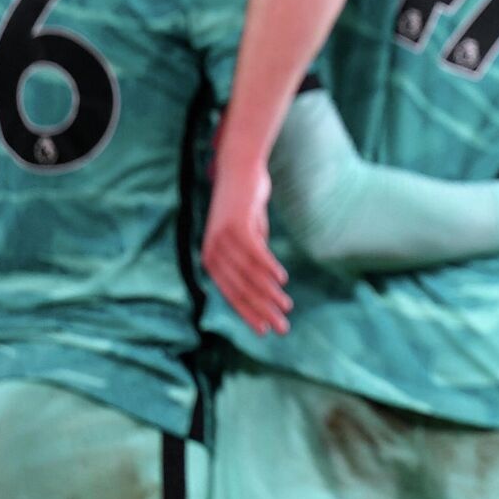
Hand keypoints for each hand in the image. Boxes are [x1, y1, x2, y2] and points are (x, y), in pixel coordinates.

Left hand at [202, 163, 290, 334]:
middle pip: (240, 290)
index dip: (249, 314)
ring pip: (248, 275)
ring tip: (285, 307)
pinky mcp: (236, 225)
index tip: (264, 331)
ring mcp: (223, 238)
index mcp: (213, 258)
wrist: (238, 168)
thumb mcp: (247, 232)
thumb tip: (266, 277)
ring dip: (269, 293)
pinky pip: (255, 252)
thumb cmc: (244, 202)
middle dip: (261, 311)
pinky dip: (268, 267)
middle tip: (280, 328)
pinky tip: (282, 280)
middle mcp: (213, 252)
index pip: (232, 295)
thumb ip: (252, 255)